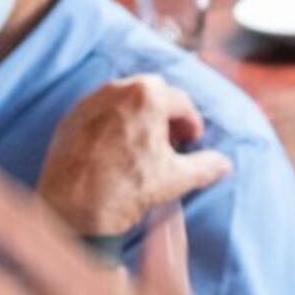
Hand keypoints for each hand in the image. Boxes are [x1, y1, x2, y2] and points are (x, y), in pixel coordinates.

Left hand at [37, 74, 233, 239]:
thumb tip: (224, 164)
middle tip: (171, 142)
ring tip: (144, 147)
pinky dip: (114, 124)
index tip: (192, 141)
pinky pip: (101, 113)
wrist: (71, 207)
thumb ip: (205, 166)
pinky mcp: (71, 116)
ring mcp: (91, 101)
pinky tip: (117, 151)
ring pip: (125, 101)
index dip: (192, 123)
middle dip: (165, 116)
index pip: (181, 102)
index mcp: (148, 94)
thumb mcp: (175, 179)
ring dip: (140, 118)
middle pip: (152, 95)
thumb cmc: (125, 189)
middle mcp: (118, 88)